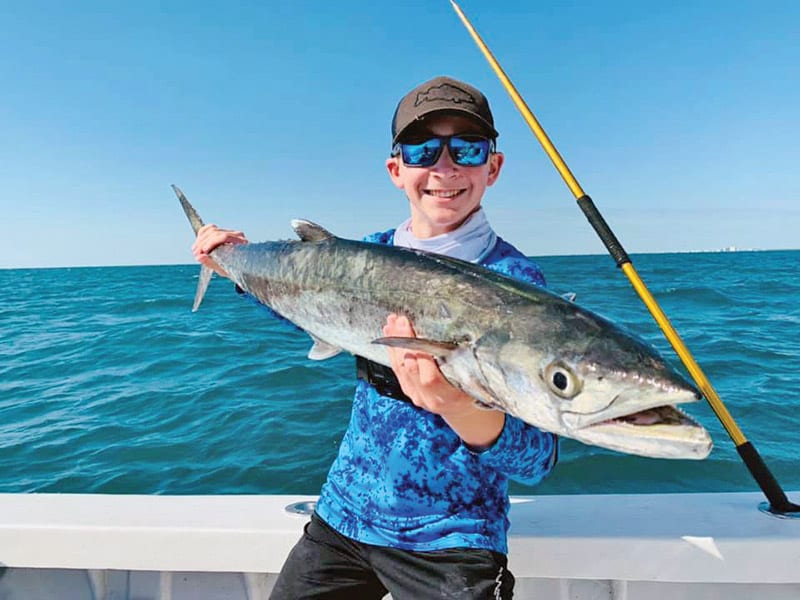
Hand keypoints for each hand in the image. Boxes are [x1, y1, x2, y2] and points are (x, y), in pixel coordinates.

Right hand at [191, 224, 247, 277]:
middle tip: (196, 254)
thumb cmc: (235, 270)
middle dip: (203, 243)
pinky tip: (198, 243)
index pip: (224, 237)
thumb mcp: (224, 269)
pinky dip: (202, 235)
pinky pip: (209, 228)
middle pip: (216, 233)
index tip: (203, 251)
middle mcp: (237, 235)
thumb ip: (212, 263)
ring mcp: (229, 231)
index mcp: (241, 242)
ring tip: (195, 251)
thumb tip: (199, 257)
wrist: (241, 268)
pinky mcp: (222, 231)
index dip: (211, 243)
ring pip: (211, 230)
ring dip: (200, 240)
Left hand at [383, 314, 504, 448]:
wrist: (459, 409)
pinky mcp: (407, 389)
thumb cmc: (469, 392)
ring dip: (395, 343)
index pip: (430, 377)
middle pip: (410, 369)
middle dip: (404, 342)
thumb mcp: (474, 381)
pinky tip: (389, 335)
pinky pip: (397, 369)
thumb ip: (463, 365)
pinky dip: (392, 350)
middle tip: (402, 322)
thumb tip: (461, 340)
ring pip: (400, 367)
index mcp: (447, 396)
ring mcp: (415, 394)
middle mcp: (428, 398)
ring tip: (392, 323)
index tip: (419, 334)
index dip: (422, 356)